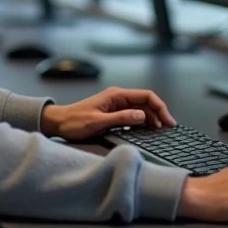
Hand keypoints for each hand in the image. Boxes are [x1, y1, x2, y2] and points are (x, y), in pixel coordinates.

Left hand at [41, 87, 176, 141]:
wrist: (58, 123)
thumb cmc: (74, 121)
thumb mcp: (98, 122)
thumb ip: (121, 118)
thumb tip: (142, 116)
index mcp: (116, 95)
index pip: (146, 96)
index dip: (160, 107)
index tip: (168, 120)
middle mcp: (118, 98)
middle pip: (146, 103)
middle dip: (159, 114)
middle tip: (168, 129)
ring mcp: (116, 105)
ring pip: (141, 109)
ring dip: (152, 119)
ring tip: (160, 131)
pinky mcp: (113, 113)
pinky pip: (133, 116)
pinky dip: (142, 123)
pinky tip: (146, 131)